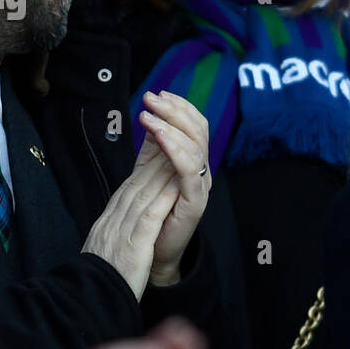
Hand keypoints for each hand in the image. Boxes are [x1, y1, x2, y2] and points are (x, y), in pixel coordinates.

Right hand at [81, 132, 181, 298]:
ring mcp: (122, 231)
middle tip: (175, 133)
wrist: (87, 301)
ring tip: (180, 149)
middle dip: (158, 156)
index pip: (133, 182)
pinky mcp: (132, 246)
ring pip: (144, 192)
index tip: (165, 141)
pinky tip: (176, 184)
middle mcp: (115, 219)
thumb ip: (118, 223)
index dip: (150, 160)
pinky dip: (163, 198)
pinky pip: (149, 217)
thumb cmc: (102, 276)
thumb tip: (128, 209)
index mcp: (111, 218)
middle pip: (139, 180)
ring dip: (162, 169)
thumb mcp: (108, 243)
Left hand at [137, 91, 211, 287]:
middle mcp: (201, 170)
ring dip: (170, 124)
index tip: (158, 94)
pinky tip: (159, 135)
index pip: (195, 125)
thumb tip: (150, 117)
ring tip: (148, 114)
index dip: (179, 107)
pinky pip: (189, 169)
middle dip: (174, 110)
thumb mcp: (150, 173)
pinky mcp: (195, 200)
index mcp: (193, 162)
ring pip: (195, 145)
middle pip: (199, 130)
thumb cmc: (152, 214)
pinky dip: (175, 148)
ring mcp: (200, 185)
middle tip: (151, 98)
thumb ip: (153, 148)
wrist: (153, 253)